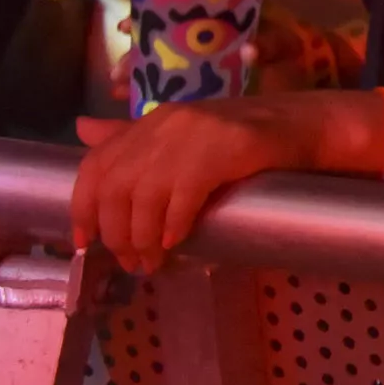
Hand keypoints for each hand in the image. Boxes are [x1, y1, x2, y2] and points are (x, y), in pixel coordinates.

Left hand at [68, 94, 351, 272]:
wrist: (302, 125)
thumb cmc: (239, 139)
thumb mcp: (180, 134)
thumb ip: (131, 136)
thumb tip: (81, 130)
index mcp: (151, 121)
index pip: (95, 164)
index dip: (83, 207)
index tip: (87, 242)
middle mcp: (165, 124)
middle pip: (115, 189)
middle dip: (117, 234)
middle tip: (131, 263)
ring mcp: (194, 135)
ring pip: (145, 199)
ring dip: (143, 239)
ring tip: (154, 263)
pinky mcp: (223, 149)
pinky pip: (183, 198)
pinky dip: (174, 225)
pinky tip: (178, 242)